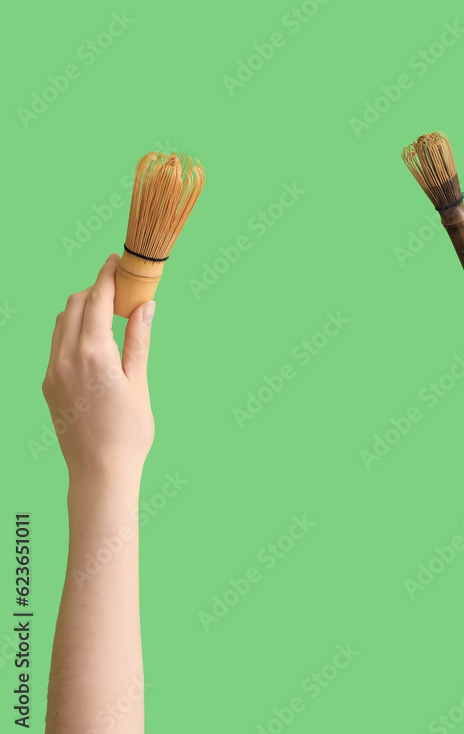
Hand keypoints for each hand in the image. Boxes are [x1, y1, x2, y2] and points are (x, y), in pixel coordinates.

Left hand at [41, 253, 154, 485]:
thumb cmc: (128, 432)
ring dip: (81, 310)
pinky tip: (95, 344)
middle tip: (118, 290)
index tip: (115, 260)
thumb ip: (138, 339)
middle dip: (93, 290)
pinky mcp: (49, 386)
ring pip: (60, 323)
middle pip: (73, 305)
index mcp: (93, 353)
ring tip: (107, 315)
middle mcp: (66, 358)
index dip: (105, 275)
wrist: (100, 473)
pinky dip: (72, 332)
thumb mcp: (139, 381)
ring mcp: (53, 372)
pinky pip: (56, 346)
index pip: (95, 299)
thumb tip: (145, 304)